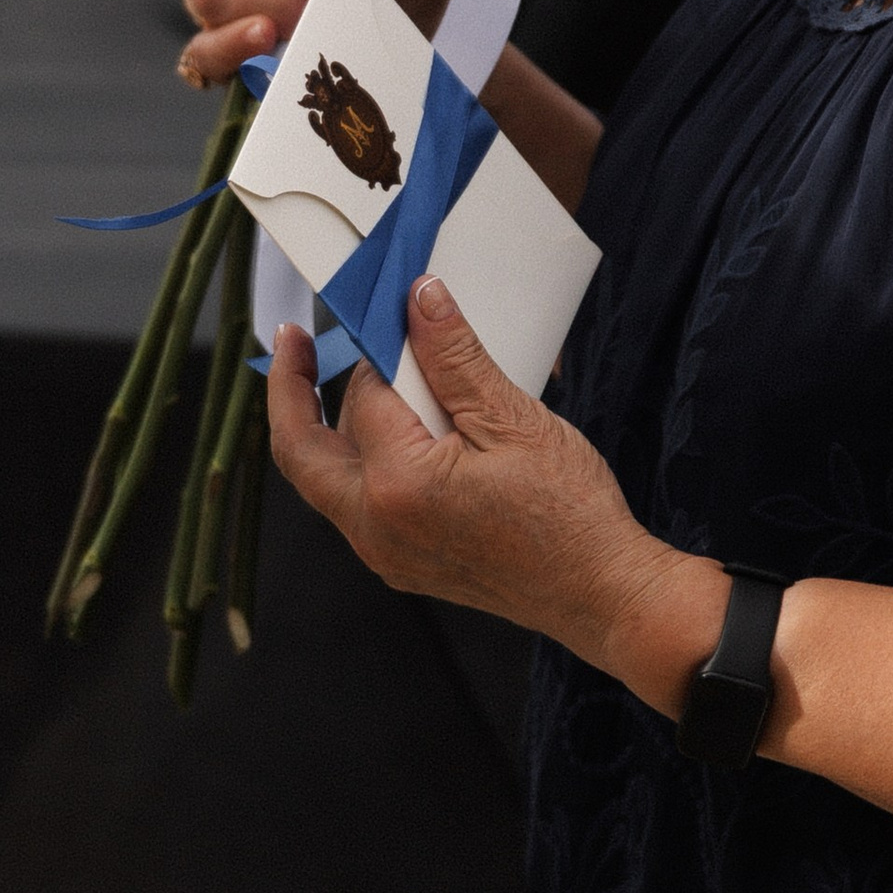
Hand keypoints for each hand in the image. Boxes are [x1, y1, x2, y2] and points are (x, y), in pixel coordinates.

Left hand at [266, 276, 714, 688]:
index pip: (363, 394)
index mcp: (397, 485)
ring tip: (352, 378)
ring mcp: (383, 552)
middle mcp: (374, 527)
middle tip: (293, 341)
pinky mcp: (400, 563)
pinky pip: (355, 506)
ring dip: (328, 427)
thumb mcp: (513, 420)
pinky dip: (358, 462)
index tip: (394, 312)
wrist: (600, 593)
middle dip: (291, 391)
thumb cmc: (569, 515)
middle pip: (301, 449)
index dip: (380, 348)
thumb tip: (420, 299)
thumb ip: (455, 357)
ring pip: (326, 479)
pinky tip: (389, 432)